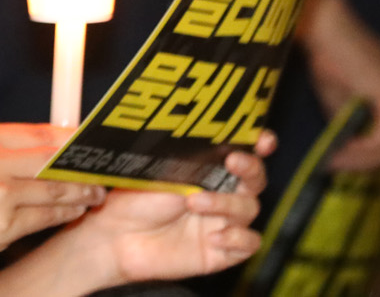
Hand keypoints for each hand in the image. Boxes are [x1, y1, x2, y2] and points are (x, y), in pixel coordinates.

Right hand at [0, 123, 102, 280]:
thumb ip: (0, 149)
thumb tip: (45, 144)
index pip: (41, 132)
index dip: (73, 138)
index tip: (91, 143)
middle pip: (55, 158)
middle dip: (83, 165)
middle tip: (102, 169)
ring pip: (56, 189)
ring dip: (81, 191)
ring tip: (94, 193)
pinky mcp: (2, 227)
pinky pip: (46, 217)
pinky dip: (66, 213)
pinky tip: (75, 211)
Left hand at [59, 135, 272, 284]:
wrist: (116, 237)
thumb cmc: (133, 197)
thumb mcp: (159, 169)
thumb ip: (188, 156)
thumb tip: (204, 129)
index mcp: (207, 168)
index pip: (243, 151)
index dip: (259, 143)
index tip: (262, 139)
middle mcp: (220, 192)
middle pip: (255, 178)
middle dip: (249, 168)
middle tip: (233, 162)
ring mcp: (222, 221)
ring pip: (249, 208)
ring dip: (226, 203)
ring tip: (194, 203)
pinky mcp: (222, 250)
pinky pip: (248, 243)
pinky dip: (236, 238)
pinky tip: (213, 237)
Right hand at [300, 0, 379, 171]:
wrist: (320, 23)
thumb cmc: (324, 53)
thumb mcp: (341, 97)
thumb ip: (352, 121)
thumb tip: (346, 152)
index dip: (370, 154)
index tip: (339, 161)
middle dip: (367, 161)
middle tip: (335, 165)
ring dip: (362, 158)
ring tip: (333, 159)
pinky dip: (362, 149)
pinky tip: (339, 149)